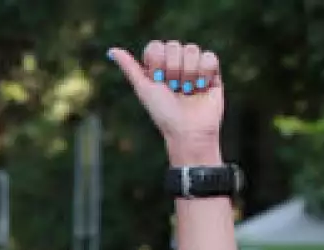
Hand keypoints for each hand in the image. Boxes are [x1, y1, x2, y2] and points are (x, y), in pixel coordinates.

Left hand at [109, 41, 223, 164]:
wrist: (188, 129)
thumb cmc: (163, 113)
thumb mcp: (143, 89)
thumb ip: (129, 68)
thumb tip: (111, 51)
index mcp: (157, 67)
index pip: (156, 46)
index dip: (157, 62)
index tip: (157, 81)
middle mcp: (175, 64)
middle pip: (174, 45)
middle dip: (173, 69)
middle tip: (174, 89)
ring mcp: (194, 66)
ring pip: (192, 49)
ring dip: (188, 73)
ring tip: (187, 91)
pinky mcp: (212, 71)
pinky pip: (209, 56)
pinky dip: (204, 73)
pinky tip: (201, 88)